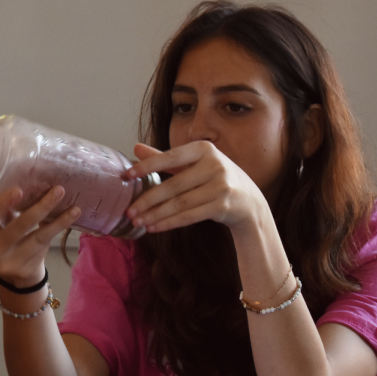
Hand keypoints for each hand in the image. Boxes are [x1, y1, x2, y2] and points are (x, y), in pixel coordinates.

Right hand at [0, 186, 80, 287]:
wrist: (15, 273)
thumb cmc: (8, 237)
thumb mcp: (2, 222)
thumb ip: (9, 206)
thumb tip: (34, 177)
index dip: (0, 205)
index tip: (18, 190)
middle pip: (16, 227)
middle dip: (38, 208)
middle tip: (57, 190)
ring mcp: (10, 260)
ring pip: (36, 236)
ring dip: (56, 217)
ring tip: (71, 201)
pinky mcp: (27, 268)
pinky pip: (46, 242)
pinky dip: (60, 226)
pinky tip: (73, 214)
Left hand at [123, 141, 269, 232]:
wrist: (249, 201)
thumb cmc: (214, 178)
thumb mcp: (192, 164)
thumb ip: (164, 158)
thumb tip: (136, 148)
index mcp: (203, 149)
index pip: (170, 157)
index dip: (147, 166)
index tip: (127, 175)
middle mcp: (215, 165)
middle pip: (174, 185)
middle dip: (148, 200)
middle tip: (129, 210)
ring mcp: (221, 186)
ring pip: (180, 203)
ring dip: (156, 214)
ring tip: (138, 221)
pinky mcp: (223, 206)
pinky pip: (190, 216)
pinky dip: (169, 223)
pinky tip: (154, 227)